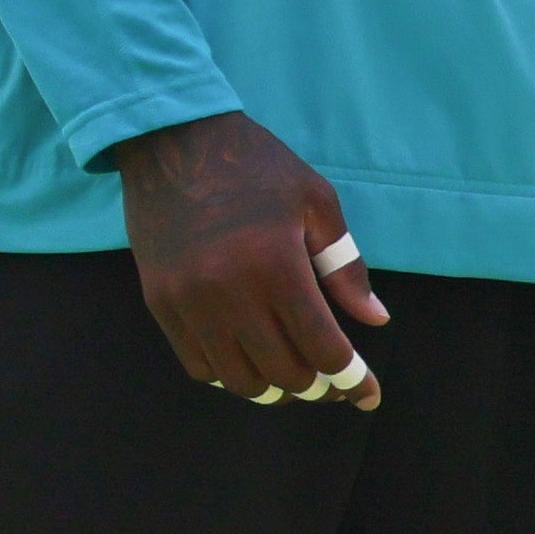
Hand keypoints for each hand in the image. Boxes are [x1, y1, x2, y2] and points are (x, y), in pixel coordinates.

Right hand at [118, 109, 384, 406]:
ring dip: (274, 391)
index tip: (369, 395)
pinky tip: (248, 363)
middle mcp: (230, 293)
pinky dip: (229, 376)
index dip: (352, 380)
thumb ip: (345, 265)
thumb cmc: (254, 165)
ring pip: (239, 380)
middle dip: (317, 389)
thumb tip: (374, 320)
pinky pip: (198, 365)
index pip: (323, 348)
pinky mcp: (160, 303)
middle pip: (284, 373)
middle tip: (332, 383)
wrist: (171, 138)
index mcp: (276, 265)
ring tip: (292, 379)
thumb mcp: (315, 201)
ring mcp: (189, 302)